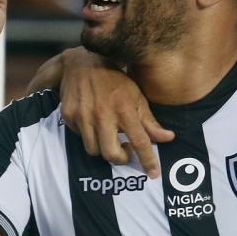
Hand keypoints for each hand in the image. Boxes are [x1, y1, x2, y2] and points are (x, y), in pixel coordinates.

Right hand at [58, 46, 174, 177]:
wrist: (84, 62)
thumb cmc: (115, 81)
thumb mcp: (136, 97)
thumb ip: (149, 121)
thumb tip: (168, 138)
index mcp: (124, 109)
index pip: (139, 141)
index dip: (147, 160)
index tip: (153, 173)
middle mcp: (103, 114)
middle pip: (110, 154)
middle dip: (120, 158)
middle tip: (125, 150)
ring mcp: (83, 115)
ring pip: (93, 150)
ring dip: (102, 148)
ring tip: (108, 136)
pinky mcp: (68, 115)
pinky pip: (79, 137)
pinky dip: (87, 135)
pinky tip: (92, 123)